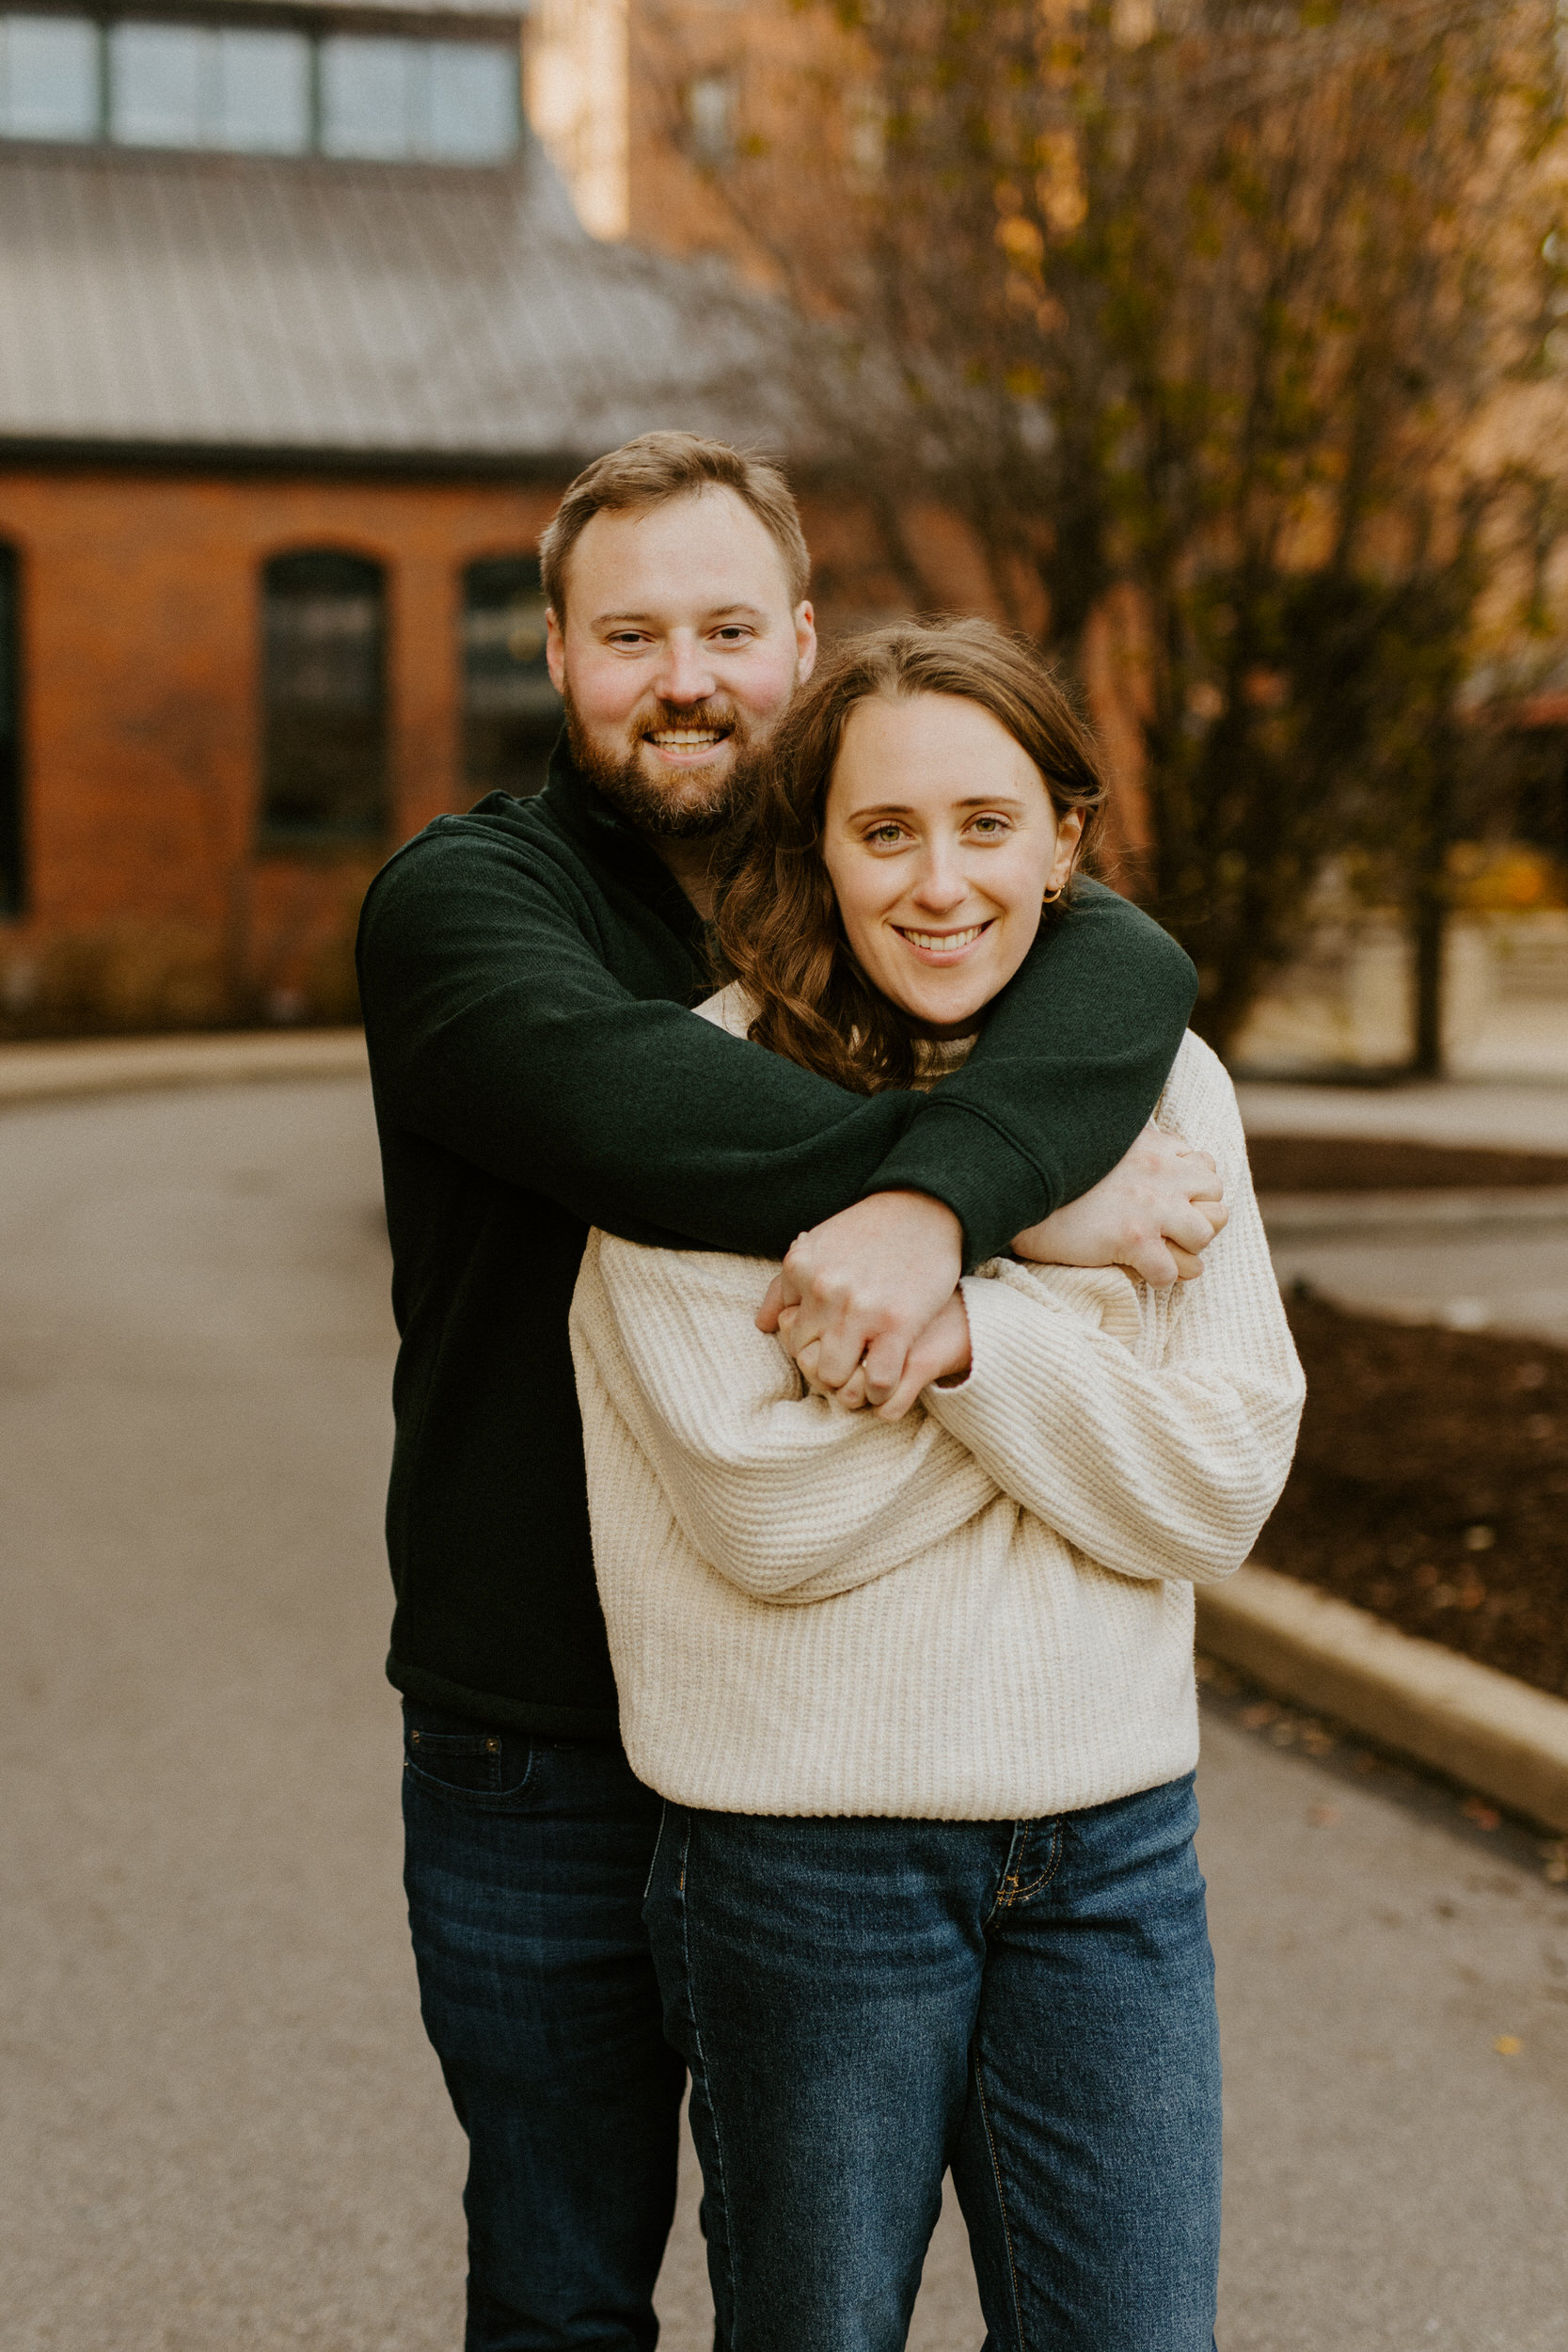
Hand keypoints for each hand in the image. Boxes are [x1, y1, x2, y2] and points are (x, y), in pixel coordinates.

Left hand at [756, 1190, 963, 1409]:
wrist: (925, 1209)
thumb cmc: (870, 1231)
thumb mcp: (818, 1247)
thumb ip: (785, 1286)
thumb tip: (764, 1325)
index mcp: (800, 1270)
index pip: (788, 1336)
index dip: (812, 1347)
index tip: (833, 1345)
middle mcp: (824, 1290)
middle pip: (808, 1361)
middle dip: (829, 1368)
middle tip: (850, 1365)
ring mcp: (859, 1309)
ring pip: (835, 1378)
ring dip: (852, 1384)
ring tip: (866, 1375)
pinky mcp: (898, 1323)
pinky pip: (877, 1381)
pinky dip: (880, 1388)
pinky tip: (888, 1376)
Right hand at [1011, 1125, 1226, 1287]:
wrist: (1017, 1183)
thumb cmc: (1056, 1168)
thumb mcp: (1103, 1140)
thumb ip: (1132, 1141)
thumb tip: (1153, 1148)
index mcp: (1153, 1146)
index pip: (1206, 1166)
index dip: (1194, 1189)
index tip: (1172, 1201)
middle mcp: (1159, 1174)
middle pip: (1217, 1200)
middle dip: (1200, 1218)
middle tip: (1171, 1231)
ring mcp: (1149, 1207)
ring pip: (1205, 1235)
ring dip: (1185, 1249)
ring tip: (1159, 1251)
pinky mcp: (1132, 1240)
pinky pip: (1172, 1271)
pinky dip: (1160, 1277)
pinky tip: (1139, 1270)